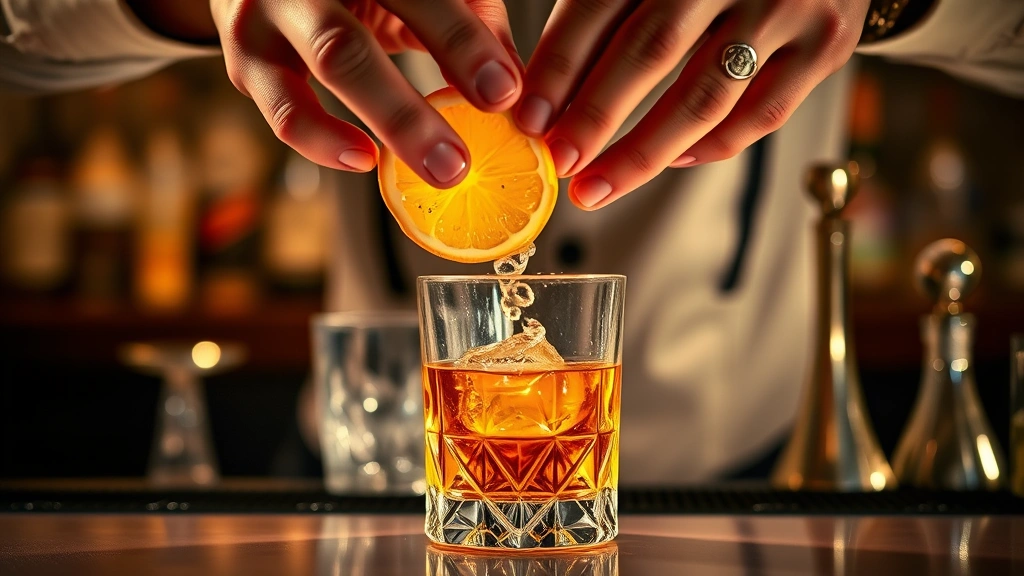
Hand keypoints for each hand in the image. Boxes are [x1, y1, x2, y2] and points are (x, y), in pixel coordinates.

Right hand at [209, 0, 522, 186]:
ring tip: (440, 171)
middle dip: (414, 106)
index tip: (504, 93)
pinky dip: (325, 142)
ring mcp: (270, 13)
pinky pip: (283, 112)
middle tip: (462, 160)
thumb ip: (470, 23)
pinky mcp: (245, 58)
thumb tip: (519, 88)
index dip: (462, 41)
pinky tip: (366, 160)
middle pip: (358, 42)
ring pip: (329, 66)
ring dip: (388, 124)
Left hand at [514, 0, 870, 208]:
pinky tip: (673, 160)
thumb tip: (551, 94)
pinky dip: (710, 146)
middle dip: (596, 117)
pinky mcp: (826, 44)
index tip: (529, 119)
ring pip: (703, 97)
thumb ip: (609, 12)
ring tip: (599, 185)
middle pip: (650, 51)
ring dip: (643, 152)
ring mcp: (785, 6)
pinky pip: (760, 115)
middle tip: (560, 161)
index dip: (558, 66)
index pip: (600, 6)